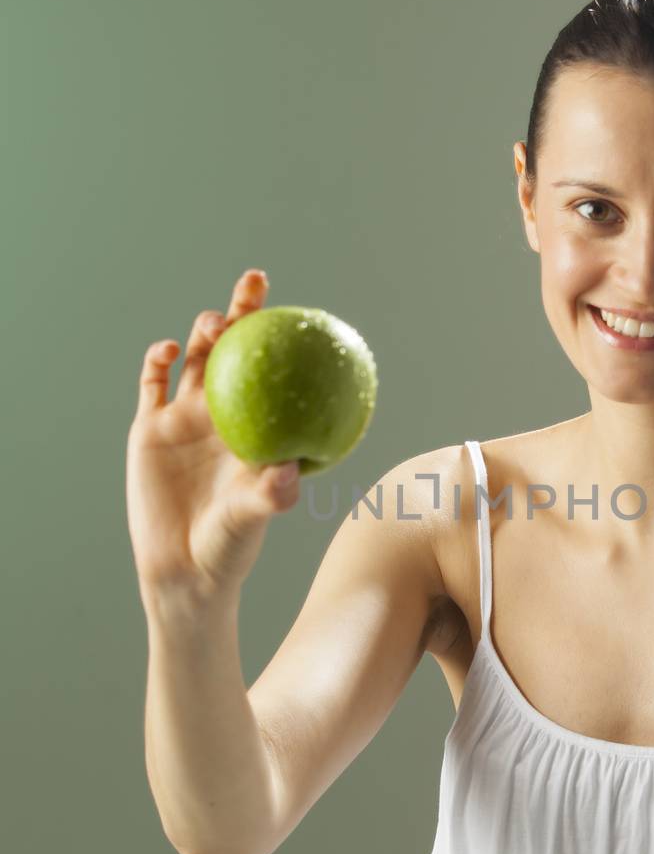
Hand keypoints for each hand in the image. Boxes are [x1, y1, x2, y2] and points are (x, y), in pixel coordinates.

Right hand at [126, 267, 301, 603]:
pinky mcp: (149, 428)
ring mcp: (184, 418)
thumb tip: (289, 475)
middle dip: (245, 312)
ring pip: (194, 359)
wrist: (181, 569)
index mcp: (256, 427)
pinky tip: (166, 350)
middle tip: (256, 284)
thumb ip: (267, 496)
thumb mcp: (250, 520)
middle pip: (235, 351)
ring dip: (203, 333)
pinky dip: (157, 362)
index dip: (285, 339)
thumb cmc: (229, 547)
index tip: (303, 310)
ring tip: (214, 325)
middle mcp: (224, 415)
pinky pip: (152, 384)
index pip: (275, 372)